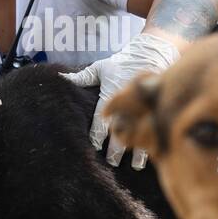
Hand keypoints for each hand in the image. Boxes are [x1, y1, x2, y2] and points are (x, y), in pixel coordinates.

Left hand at [60, 32, 179, 167]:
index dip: (97, 135)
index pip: (100, 121)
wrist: (153, 52)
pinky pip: (154, 130)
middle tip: (111, 162)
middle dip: (115, 151)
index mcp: (111, 97)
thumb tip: (61, 76)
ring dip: (137, 152)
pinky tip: (152, 153)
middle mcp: (126, 106)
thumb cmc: (124, 61)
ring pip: (140, 135)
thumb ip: (83, 76)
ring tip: (134, 166)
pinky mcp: (157, 110)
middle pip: (120, 134)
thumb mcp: (101, 67)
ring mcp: (143, 109)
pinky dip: (153, 142)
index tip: (94, 146)